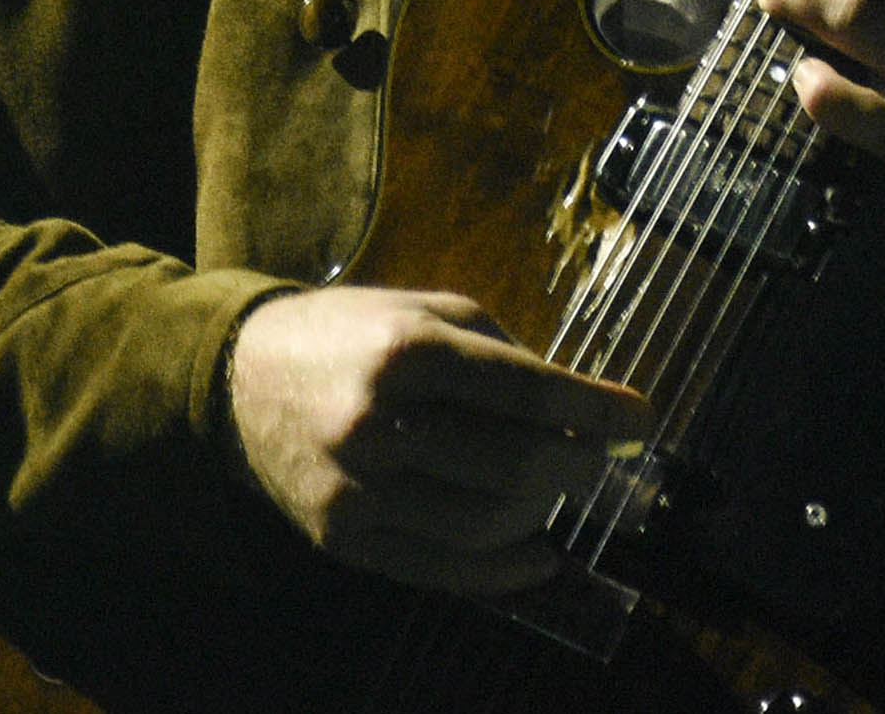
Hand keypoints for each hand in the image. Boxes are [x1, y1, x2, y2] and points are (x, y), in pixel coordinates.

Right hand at [225, 285, 652, 596]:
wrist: (241, 377)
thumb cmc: (357, 334)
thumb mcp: (434, 312)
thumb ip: (510, 358)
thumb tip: (586, 410)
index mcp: (409, 352)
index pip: (528, 392)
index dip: (598, 410)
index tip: (643, 420)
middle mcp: (378, 424)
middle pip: (515, 467)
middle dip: (578, 466)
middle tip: (598, 459)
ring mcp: (355, 490)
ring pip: (485, 526)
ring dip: (544, 514)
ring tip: (559, 492)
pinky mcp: (341, 539)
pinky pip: (440, 570)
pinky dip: (503, 571)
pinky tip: (539, 554)